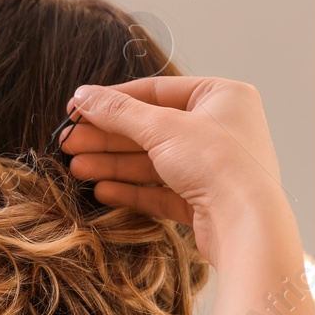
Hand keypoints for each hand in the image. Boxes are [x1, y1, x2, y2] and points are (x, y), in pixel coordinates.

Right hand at [65, 77, 314, 314]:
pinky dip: (132, 189)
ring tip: (76, 168)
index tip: (77, 110)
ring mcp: (212, 165)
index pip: (156, 91)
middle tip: (68, 142)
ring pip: (151, 160)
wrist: (246, 223)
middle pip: (149, 128)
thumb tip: (82, 96)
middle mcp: (220, 128)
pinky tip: (102, 190)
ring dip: (112, 163)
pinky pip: (160, 188)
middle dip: (106, 137)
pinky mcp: (204, 199)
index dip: (112, 101)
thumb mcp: (160, 127)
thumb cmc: (217, 162)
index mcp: (221, 97)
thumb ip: (117, 111)